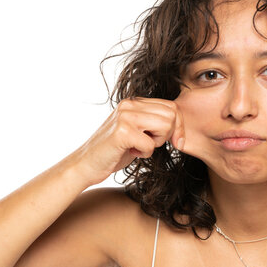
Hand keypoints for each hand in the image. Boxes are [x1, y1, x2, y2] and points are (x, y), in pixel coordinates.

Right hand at [70, 97, 187, 185]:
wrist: (86, 165)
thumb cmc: (115, 151)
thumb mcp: (137, 132)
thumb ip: (154, 123)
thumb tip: (180, 124)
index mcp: (134, 102)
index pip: (171, 107)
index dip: (179, 127)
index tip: (178, 143)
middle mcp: (129, 104)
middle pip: (171, 115)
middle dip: (167, 135)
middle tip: (149, 144)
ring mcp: (125, 116)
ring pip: (164, 126)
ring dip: (156, 143)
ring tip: (139, 147)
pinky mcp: (122, 132)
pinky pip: (150, 145)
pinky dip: (144, 154)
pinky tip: (130, 153)